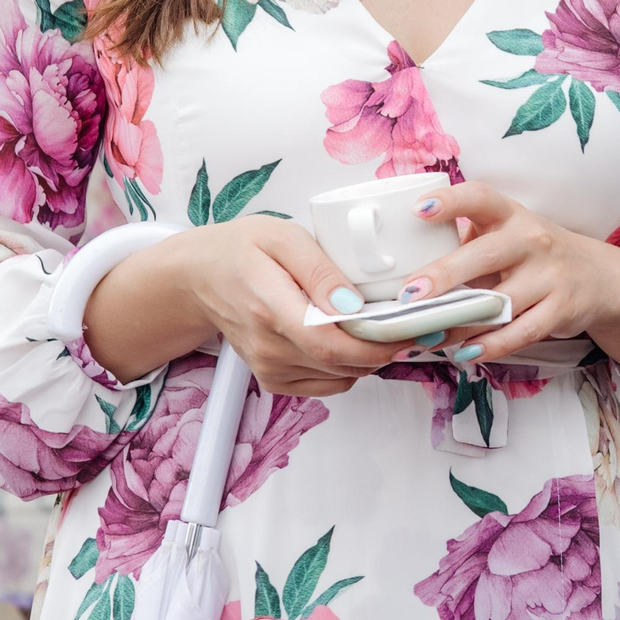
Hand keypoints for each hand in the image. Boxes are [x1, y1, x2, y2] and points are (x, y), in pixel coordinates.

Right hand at [83, 217, 399, 395]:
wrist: (199, 278)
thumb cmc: (240, 249)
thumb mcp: (282, 237)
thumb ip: (319, 270)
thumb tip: (353, 304)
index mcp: (269, 306)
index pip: (330, 343)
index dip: (377, 344)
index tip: (412, 329)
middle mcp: (268, 347)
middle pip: (342, 363)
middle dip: (388, 348)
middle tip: (420, 324)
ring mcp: (270, 368)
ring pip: (342, 375)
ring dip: (372, 356)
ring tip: (388, 325)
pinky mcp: (274, 380)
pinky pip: (329, 382)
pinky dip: (350, 365)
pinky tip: (353, 336)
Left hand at [408, 181, 619, 374]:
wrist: (598, 277)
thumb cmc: (534, 255)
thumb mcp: (506, 234)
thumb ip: (466, 242)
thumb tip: (406, 265)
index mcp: (510, 215)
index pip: (480, 198)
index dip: (450, 201)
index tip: (419, 210)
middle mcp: (531, 240)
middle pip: (485, 255)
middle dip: (445, 274)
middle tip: (410, 294)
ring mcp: (550, 275)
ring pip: (499, 303)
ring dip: (459, 323)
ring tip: (425, 336)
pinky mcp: (561, 309)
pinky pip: (520, 332)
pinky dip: (490, 346)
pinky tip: (464, 353)